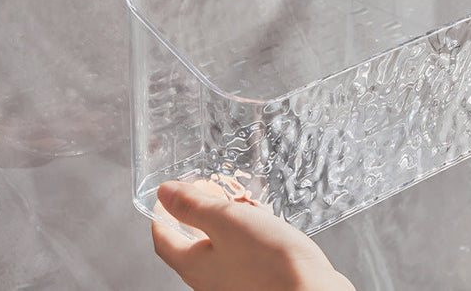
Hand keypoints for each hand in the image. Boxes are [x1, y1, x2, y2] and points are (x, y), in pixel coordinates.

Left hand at [152, 180, 354, 290]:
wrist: (309, 289)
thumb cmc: (268, 259)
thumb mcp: (226, 220)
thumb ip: (193, 206)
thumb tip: (164, 193)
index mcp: (193, 265)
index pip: (162, 238)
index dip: (161, 212)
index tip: (169, 192)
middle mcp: (207, 279)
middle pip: (187, 243)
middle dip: (195, 212)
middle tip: (207, 190)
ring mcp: (230, 282)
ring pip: (215, 246)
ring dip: (221, 221)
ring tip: (238, 202)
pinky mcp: (252, 280)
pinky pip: (236, 253)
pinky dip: (240, 233)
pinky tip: (259, 221)